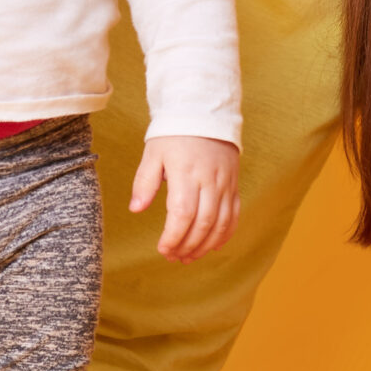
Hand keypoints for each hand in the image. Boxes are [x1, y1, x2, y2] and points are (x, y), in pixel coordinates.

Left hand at [129, 136, 240, 261]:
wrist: (205, 113)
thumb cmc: (174, 134)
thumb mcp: (153, 153)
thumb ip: (144, 182)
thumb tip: (136, 209)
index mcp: (186, 173)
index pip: (182, 214)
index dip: (173, 237)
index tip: (163, 249)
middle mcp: (209, 181)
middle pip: (203, 223)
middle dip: (187, 246)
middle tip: (173, 257)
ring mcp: (225, 184)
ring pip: (220, 224)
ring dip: (205, 246)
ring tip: (189, 257)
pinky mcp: (233, 185)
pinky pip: (234, 215)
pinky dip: (225, 234)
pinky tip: (212, 246)